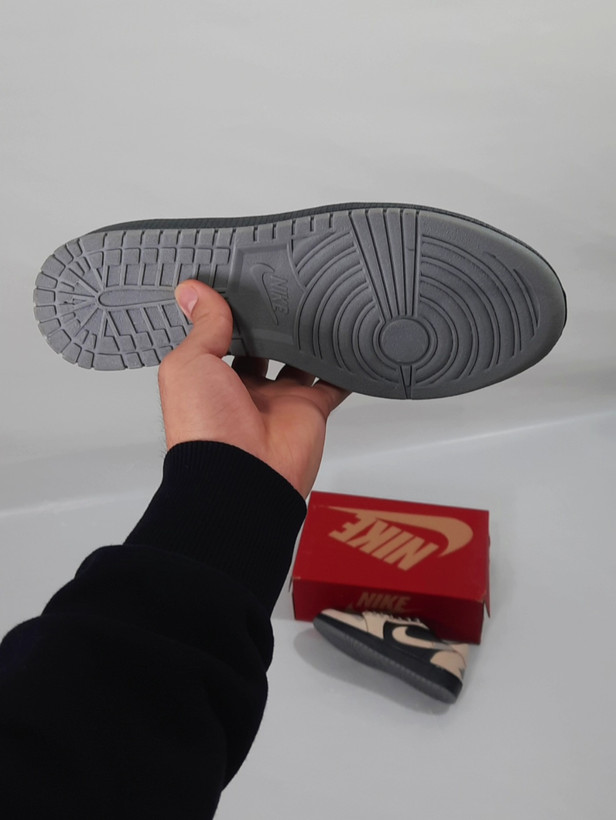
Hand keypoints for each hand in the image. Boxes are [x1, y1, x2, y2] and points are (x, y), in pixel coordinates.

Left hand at [158, 280, 349, 497]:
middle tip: (281, 288)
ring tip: (314, 303)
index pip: (221, 338)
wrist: (242, 475)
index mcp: (210, 379)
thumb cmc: (205, 429)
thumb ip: (201, 327)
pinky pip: (333, 384)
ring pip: (299, 362)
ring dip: (306, 339)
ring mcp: (280, 400)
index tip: (238, 285)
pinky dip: (344, 368)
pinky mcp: (310, 409)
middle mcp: (245, 390)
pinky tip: (348, 341)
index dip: (228, 314)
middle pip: (264, 347)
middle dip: (270, 324)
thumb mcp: (189, 363)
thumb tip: (194, 291)